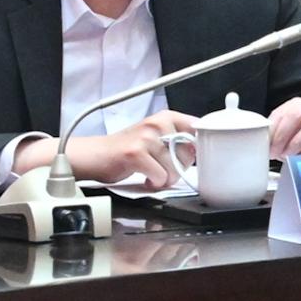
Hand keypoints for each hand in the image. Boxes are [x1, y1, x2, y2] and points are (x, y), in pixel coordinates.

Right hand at [62, 113, 191, 190]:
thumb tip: (205, 152)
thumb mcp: (158, 138)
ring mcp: (145, 137)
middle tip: (162, 168)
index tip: (189, 156)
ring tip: (151, 172)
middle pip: (189, 155)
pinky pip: (160, 176)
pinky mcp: (135, 153)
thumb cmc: (128, 149)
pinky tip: (145, 177)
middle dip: (178, 169)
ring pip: (175, 169)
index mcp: (166, 117)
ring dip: (165, 178)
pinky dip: (154, 183)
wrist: (95, 155)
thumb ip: (180, 140)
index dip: (199, 149)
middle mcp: (158, 123)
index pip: (199, 130)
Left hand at [266, 97, 300, 156]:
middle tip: (277, 152)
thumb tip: (263, 144)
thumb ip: (276, 135)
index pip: (281, 113)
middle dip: (283, 137)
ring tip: (291, 154)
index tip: (267, 146)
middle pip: (295, 115)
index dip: (272, 131)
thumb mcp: (288, 136)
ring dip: (298, 142)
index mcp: (297, 105)